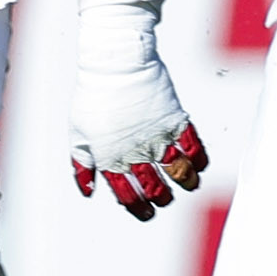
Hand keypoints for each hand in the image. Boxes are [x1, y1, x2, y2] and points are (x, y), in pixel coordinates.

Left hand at [68, 10, 209, 220]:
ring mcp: (157, 137)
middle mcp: (135, 153)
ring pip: (179, 172)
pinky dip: (199, 159)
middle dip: (162, 198)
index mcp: (111, 158)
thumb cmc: (93, 94)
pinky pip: (193, 147)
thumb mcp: (77, 132)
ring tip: (188, 184)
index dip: (138, 208)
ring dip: (186, 183)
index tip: (147, 212)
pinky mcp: (175, 120)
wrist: (116, 63)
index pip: (127, 195)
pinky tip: (198, 164)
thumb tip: (87, 189)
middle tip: (165, 198)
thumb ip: (82, 164)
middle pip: (155, 188)